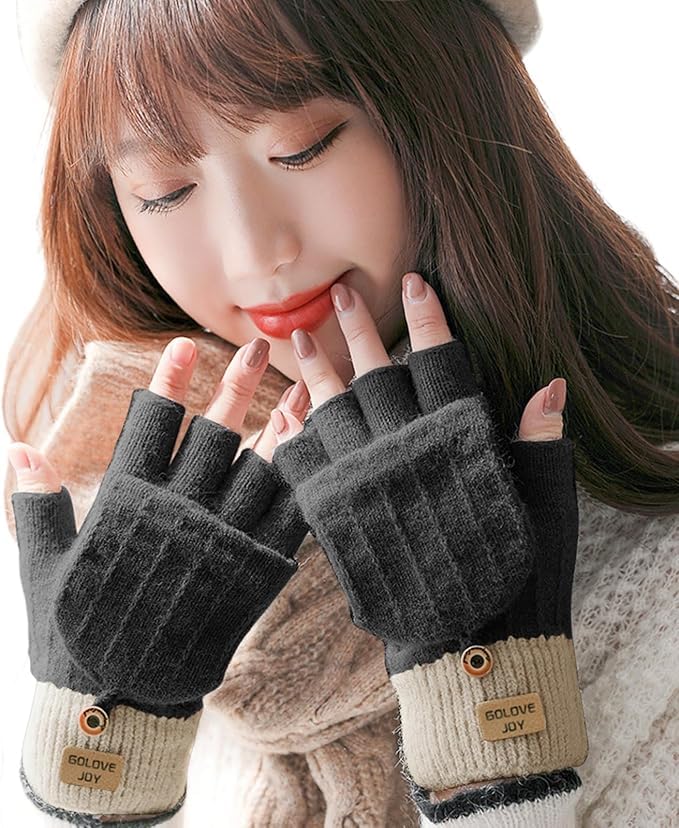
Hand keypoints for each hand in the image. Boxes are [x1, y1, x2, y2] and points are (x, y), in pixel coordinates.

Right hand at [8, 335, 311, 718]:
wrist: (122, 705)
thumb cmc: (76, 633)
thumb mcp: (44, 568)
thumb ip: (37, 507)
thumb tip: (19, 450)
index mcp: (128, 508)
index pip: (151, 427)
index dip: (168, 382)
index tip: (186, 346)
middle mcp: (180, 517)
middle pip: (214, 435)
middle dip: (236, 384)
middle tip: (257, 344)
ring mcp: (222, 545)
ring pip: (259, 469)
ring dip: (283, 425)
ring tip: (304, 386)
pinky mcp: (253, 575)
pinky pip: (285, 517)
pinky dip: (301, 482)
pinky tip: (315, 455)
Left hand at [269, 272, 586, 792]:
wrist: (466, 636)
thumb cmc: (510, 569)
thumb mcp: (538, 501)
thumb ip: (537, 442)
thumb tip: (550, 385)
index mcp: (455, 441)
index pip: (439, 364)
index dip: (428, 320)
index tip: (415, 283)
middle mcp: (405, 452)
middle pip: (377, 375)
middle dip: (359, 328)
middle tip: (341, 291)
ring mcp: (365, 480)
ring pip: (333, 408)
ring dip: (314, 368)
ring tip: (299, 334)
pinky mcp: (335, 513)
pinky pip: (306, 461)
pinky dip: (292, 432)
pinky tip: (283, 407)